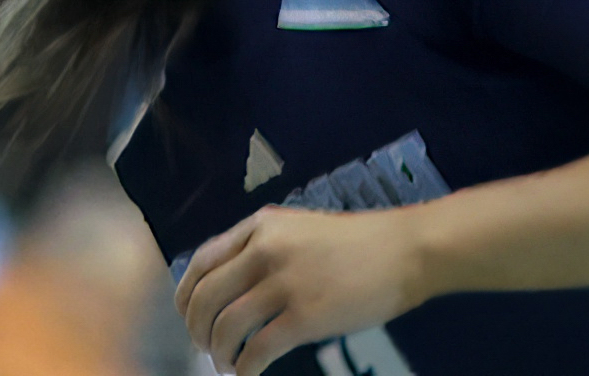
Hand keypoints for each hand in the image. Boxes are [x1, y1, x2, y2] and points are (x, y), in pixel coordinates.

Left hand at [174, 205, 422, 373]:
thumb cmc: (354, 242)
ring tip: (223, 365)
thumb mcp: (296, 228)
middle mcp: (261, 252)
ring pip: (227, 325)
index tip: (186, 315)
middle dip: (196, 328)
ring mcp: (283, 285)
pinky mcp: (306, 317)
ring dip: (218, 352)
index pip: (201, 263)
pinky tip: (246, 374)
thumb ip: (260, 245)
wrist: (403, 251)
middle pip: (205, 297)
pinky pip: (259, 348)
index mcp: (257, 227)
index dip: (186, 295)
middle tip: (203, 347)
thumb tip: (228, 279)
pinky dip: (245, 366)